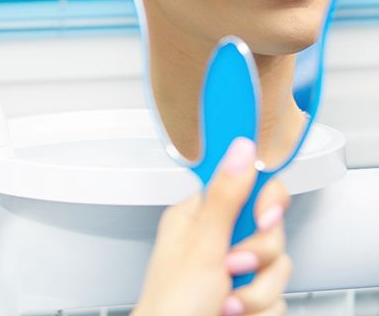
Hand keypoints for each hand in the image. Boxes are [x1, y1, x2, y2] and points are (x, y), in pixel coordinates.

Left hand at [132, 137, 290, 315]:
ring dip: (255, 291)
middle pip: (269, 228)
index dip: (263, 198)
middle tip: (233, 264)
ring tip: (226, 300)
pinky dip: (258, 310)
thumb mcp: (202, 245)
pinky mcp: (248, 296)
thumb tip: (241, 149)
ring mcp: (235, 268)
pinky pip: (277, 295)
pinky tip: (234, 313)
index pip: (245, 184)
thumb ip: (226, 197)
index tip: (265, 216)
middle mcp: (218, 237)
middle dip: (258, 255)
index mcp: (200, 215)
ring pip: (278, 266)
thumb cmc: (170, 306)